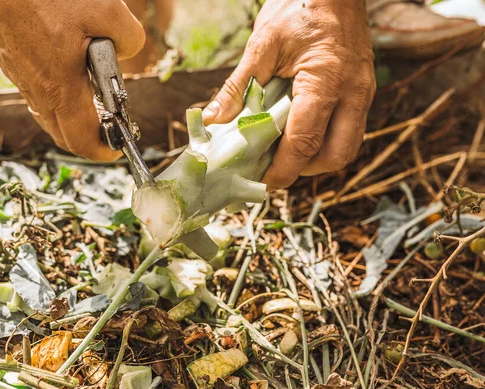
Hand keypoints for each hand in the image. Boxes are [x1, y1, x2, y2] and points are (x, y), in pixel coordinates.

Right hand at [0, 0, 144, 160]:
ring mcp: (19, 76)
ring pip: (47, 114)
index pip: (81, 140)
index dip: (103, 151)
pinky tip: (68, 74)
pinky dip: (55, 97)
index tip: (118, 148)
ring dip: (71, 117)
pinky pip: (35, 93)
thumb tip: (126, 51)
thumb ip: (128, 39)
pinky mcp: (10, 61)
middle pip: (63, 134)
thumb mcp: (108, 11)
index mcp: (60, 87)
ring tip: (93, 102)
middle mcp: (36, 89)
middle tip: (110, 128)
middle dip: (89, 139)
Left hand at [202, 0, 375, 188]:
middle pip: (337, 155)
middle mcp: (354, 92)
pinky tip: (298, 131)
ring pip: (347, 146)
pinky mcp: (363, 90)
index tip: (262, 182)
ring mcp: (363, 92)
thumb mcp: (262, 44)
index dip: (283, 169)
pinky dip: (324, 140)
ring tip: (284, 152)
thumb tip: (214, 120)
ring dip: (316, 158)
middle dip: (304, 170)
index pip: (306, 141)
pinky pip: (349, 129)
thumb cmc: (299, 5)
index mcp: (327, 80)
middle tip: (274, 169)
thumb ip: (238, 86)